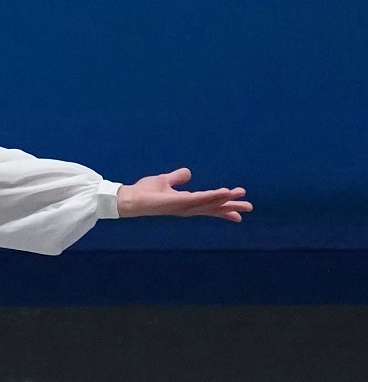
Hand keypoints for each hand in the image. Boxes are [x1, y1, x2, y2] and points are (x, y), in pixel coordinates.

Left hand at [116, 170, 251, 221]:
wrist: (130, 198)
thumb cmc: (145, 192)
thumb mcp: (164, 181)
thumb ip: (177, 178)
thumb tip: (188, 173)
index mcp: (186, 202)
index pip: (209, 205)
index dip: (224, 206)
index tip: (239, 208)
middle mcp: (187, 207)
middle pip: (213, 207)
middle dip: (231, 207)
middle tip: (250, 207)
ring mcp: (183, 206)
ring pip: (209, 203)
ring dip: (226, 200)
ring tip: (241, 197)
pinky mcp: (178, 202)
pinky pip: (199, 198)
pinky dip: (213, 196)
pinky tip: (224, 193)